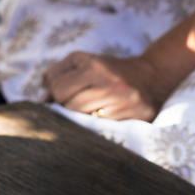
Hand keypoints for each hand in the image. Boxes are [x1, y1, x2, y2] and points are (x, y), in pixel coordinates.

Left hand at [43, 51, 176, 121]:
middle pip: (70, 108)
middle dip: (70, 107)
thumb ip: (55, 75)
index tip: (67, 92)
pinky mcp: (136, 121)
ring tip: (92, 110)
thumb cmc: (108, 69)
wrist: (152, 77)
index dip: (57, 93)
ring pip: (84, 123)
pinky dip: (99, 128)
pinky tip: (105, 119)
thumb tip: (41, 99)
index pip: (58, 91)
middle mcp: (111, 86)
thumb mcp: (81, 61)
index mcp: (96, 67)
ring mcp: (125, 106)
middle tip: (81, 101)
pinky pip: (104, 133)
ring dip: (83, 119)